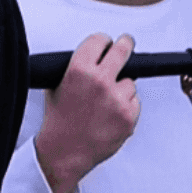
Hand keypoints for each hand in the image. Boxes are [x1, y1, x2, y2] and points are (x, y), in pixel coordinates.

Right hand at [33, 33, 139, 192]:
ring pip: (130, 81)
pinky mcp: (129, 116)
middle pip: (123, 49)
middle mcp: (100, 81)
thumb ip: (74, 66)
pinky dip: (126, 106)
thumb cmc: (59, 121)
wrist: (64, 153)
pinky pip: (135, 101)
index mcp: (79, 69)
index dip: (103, 42)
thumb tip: (91, 54)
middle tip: (127, 43)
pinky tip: (110, 114)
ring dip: (121, 87)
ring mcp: (117, 99)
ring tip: (104, 102)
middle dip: (126, 44)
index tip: (107, 43)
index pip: (100, 39)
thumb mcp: (56, 85)